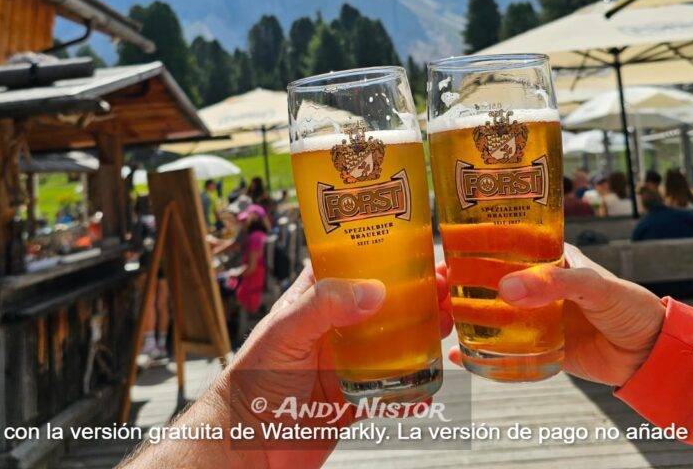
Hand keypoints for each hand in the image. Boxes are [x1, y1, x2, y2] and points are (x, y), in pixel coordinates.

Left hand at [126, 264, 452, 468]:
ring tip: (446, 327)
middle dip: (417, 296)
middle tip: (447, 289)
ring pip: (394, 345)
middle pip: (384, 305)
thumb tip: (375, 291)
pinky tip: (426, 388)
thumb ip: (324, 306)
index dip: (388, 256)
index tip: (422, 249)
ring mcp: (346, 365)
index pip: (355, 267)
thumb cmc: (252, 380)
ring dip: (422, 337)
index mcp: (315, 302)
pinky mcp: (353, 401)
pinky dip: (411, 390)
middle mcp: (334, 329)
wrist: (244, 442)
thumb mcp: (285, 332)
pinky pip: (390, 392)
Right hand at [448, 244, 663, 387]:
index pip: (503, 246)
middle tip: (430, 292)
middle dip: (457, 285)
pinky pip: (501, 347)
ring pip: (489, 313)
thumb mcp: (594, 285)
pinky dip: (478, 351)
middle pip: (487, 280)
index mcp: (547, 258)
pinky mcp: (536, 346)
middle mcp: (535, 284)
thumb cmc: (629, 306)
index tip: (444, 255)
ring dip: (462, 315)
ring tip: (435, 319)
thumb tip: (506, 290)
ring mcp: (534, 316)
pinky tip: (457, 354)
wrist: (652, 354)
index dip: (472, 249)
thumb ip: (553, 285)